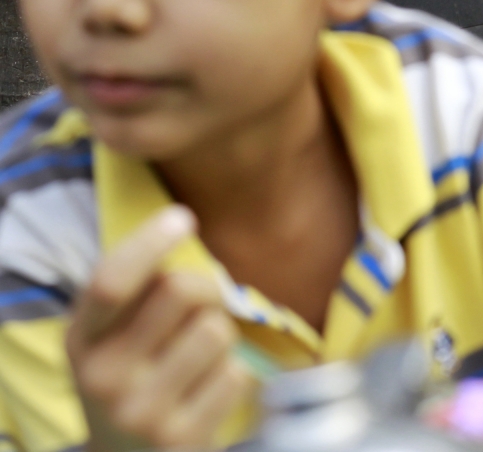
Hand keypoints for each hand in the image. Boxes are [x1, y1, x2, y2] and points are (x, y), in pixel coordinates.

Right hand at [66, 206, 251, 451]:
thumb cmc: (133, 380)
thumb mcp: (112, 341)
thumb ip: (137, 294)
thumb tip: (181, 229)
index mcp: (82, 341)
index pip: (110, 282)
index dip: (148, 243)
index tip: (183, 216)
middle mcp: (102, 377)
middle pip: (182, 289)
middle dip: (207, 288)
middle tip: (204, 306)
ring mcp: (139, 412)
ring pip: (218, 330)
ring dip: (221, 337)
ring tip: (199, 362)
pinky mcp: (180, 438)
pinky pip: (237, 373)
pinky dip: (233, 376)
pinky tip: (207, 395)